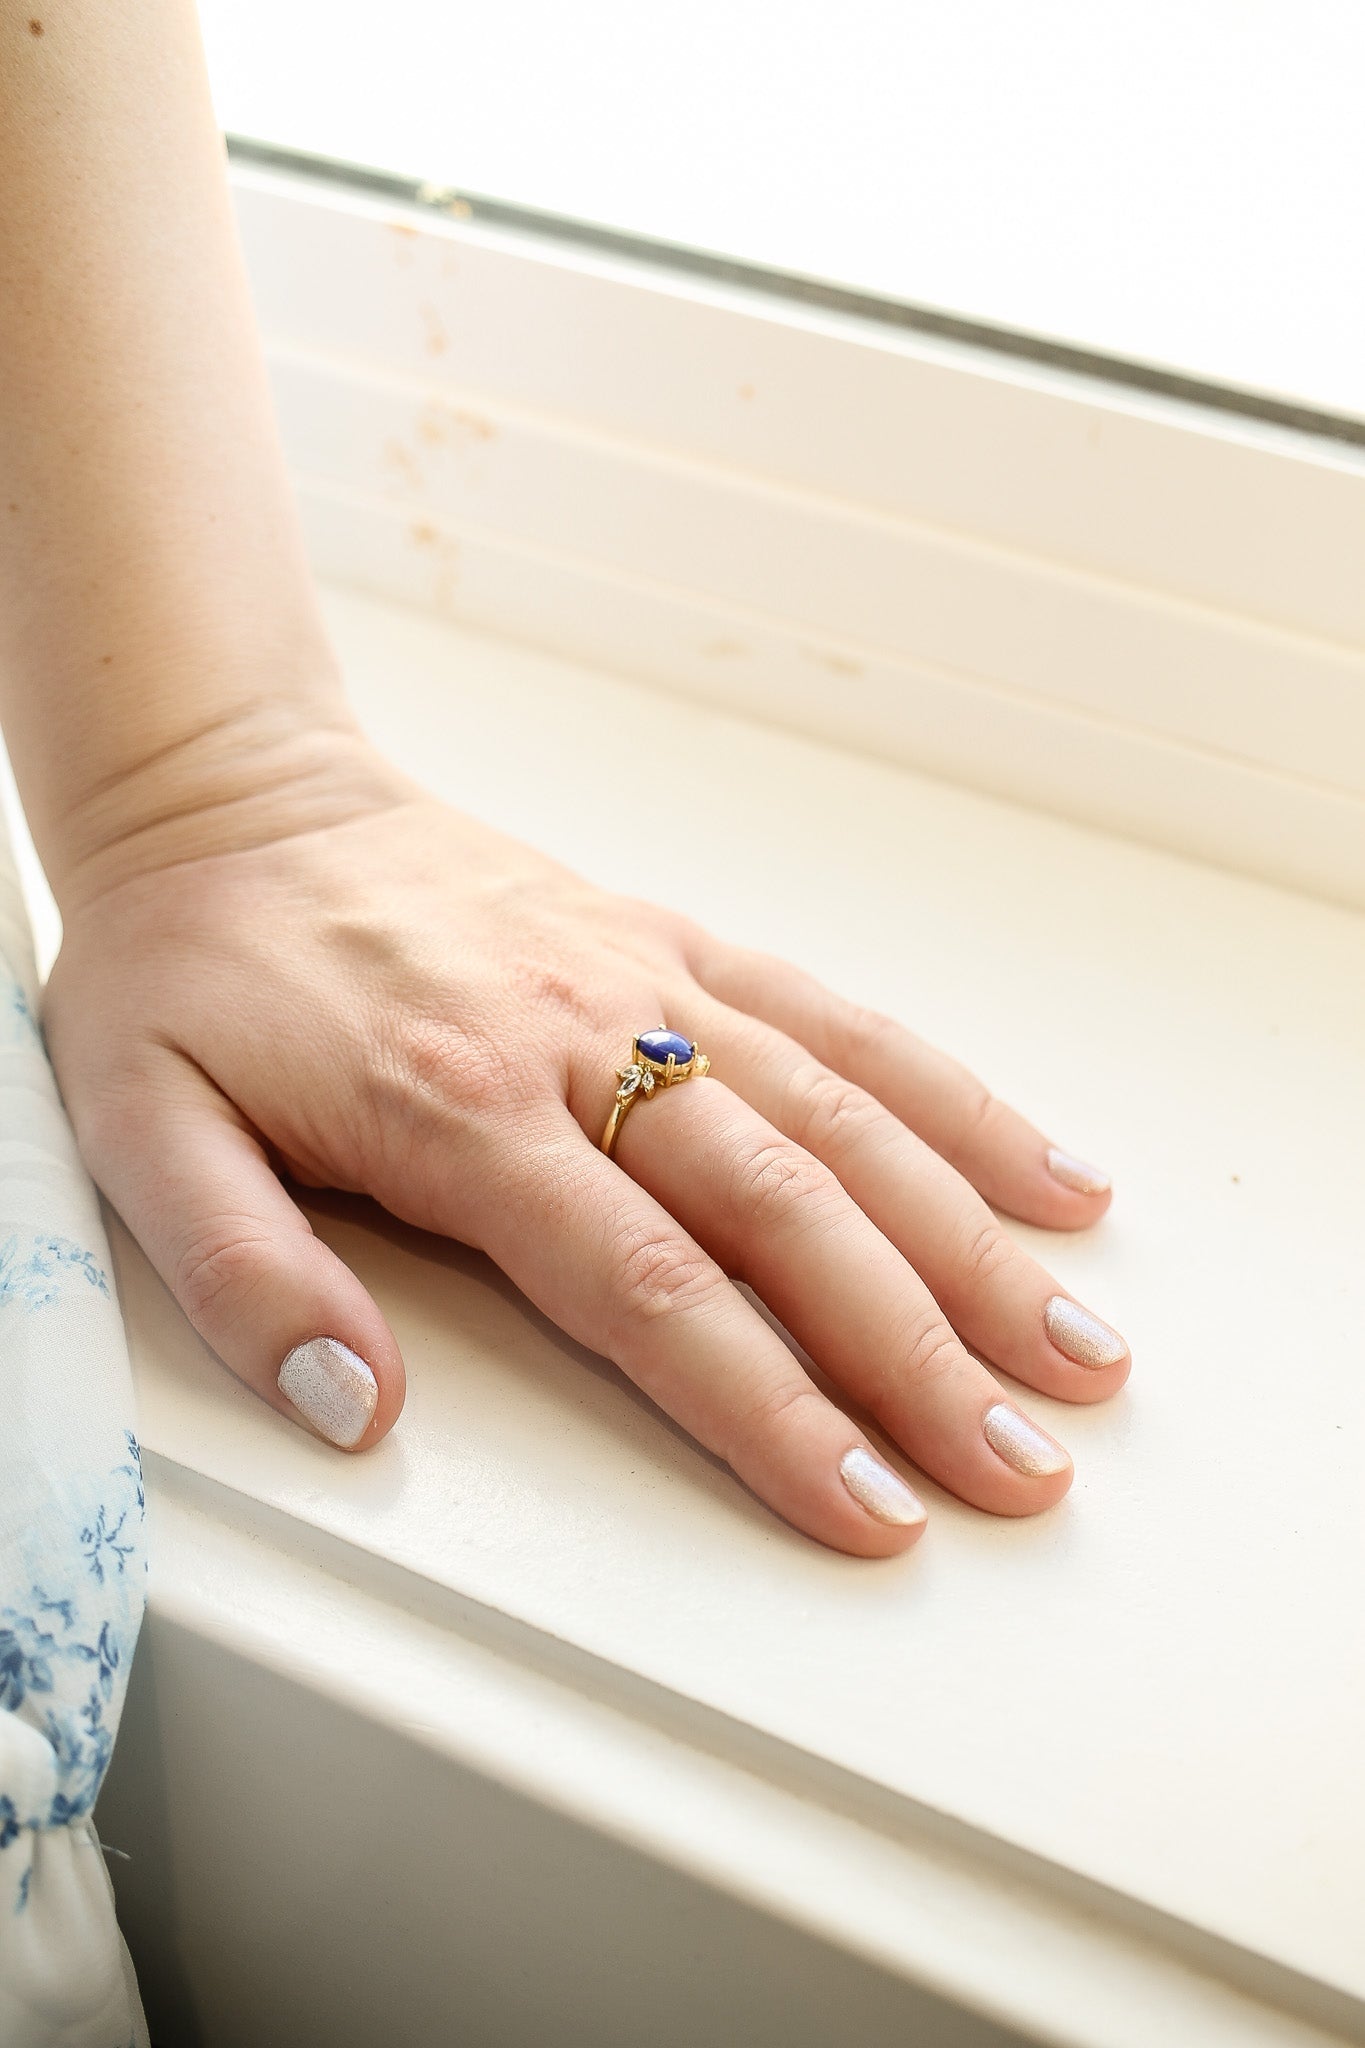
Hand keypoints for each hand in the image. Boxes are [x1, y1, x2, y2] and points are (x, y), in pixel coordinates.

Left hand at [43, 726, 1128, 1557]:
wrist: (232, 800)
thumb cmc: (191, 971)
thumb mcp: (141, 1132)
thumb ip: (244, 1276)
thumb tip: (357, 1409)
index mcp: (462, 1110)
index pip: (652, 1291)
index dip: (771, 1412)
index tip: (869, 1507)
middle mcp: (585, 1042)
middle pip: (788, 1215)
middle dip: (918, 1354)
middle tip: (1019, 1467)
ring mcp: (647, 982)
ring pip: (846, 1119)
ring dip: (971, 1239)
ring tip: (1073, 1347)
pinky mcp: (676, 940)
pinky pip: (839, 1017)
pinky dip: (954, 1097)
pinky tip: (1043, 1171)